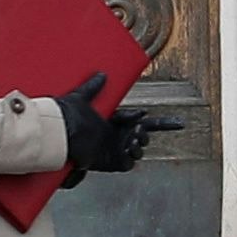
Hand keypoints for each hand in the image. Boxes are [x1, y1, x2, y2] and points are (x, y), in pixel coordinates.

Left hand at [54, 73, 172, 177]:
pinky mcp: (110, 162)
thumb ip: (93, 87)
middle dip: (145, 132)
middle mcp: (115, 136)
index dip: (163, 123)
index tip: (179, 124)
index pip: (141, 120)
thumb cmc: (69, 117)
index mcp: (113, 121)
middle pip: (143, 135)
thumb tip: (102, 74)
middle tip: (138, 127)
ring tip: (133, 137)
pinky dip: (131, 156)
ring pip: (138, 148)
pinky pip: (128, 162)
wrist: (57, 134)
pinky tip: (128, 147)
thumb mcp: (82, 98)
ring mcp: (114, 150)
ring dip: (139, 143)